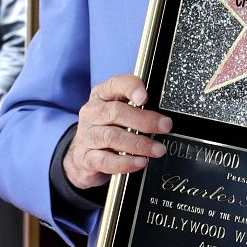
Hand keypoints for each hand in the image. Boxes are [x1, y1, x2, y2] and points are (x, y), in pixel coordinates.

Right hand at [63, 74, 171, 188]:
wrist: (82, 157)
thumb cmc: (108, 128)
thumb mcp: (121, 112)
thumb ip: (138, 107)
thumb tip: (164, 114)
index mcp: (102, 95)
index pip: (115, 84)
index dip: (130, 88)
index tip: (145, 97)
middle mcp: (92, 113)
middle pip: (116, 112)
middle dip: (144, 120)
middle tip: (165, 126)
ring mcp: (87, 136)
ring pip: (112, 137)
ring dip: (139, 144)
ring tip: (157, 149)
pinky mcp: (86, 158)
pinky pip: (106, 160)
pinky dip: (125, 162)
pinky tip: (140, 162)